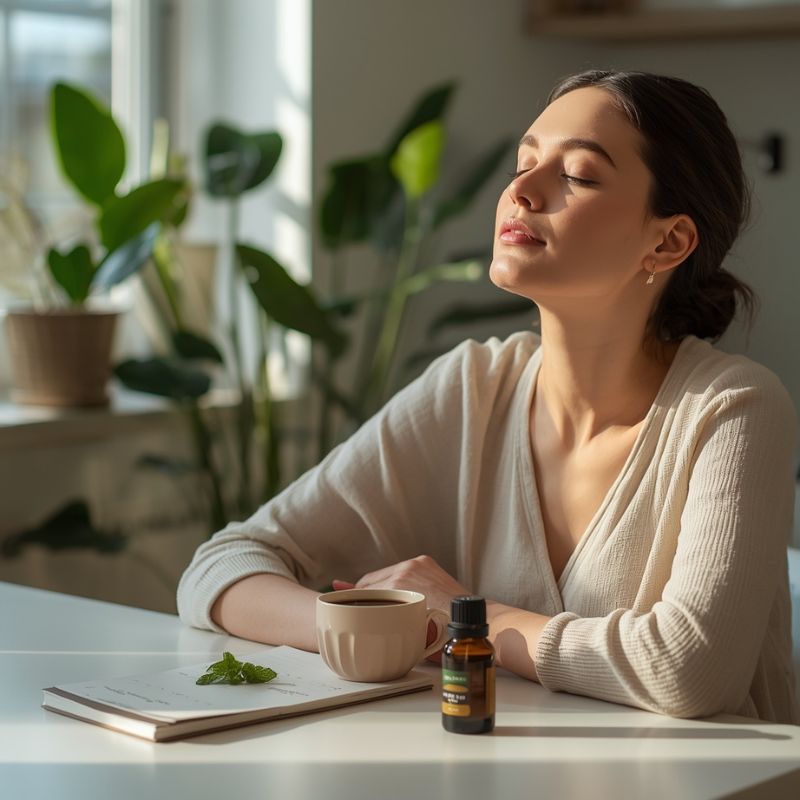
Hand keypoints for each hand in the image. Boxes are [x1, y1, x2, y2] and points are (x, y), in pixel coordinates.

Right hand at [333, 555, 469, 658]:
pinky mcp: (425, 562)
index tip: (345, 611)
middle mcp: (407, 569)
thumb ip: (372, 610)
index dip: (353, 604)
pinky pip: (399, 571)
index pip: (364, 592)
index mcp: (400, 584)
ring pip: (385, 575)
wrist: (470, 623)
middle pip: (372, 582)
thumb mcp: (402, 627)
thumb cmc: (438, 634)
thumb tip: (340, 589)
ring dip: (380, 590)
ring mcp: (417, 563)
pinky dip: (394, 583)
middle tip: (360, 614)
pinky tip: (394, 597)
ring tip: (380, 609)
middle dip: (365, 598)